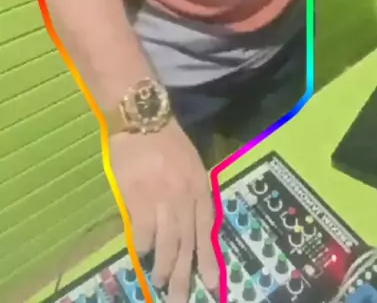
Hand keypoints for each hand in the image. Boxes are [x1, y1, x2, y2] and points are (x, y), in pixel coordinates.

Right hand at [109, 119, 218, 302]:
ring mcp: (162, 198)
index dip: (209, 259)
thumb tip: (190, 222)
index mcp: (200, 187)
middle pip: (188, 244)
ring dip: (165, 268)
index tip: (211, 284)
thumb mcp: (190, 162)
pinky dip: (144, 246)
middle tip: (181, 300)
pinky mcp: (139, 198)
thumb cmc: (166, 139)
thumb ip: (191, 191)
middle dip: (186, 275)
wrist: (143, 118)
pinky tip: (143, 253)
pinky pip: (144, 232)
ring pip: (168, 244)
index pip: (207, 230)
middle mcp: (185, 197)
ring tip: (161, 282)